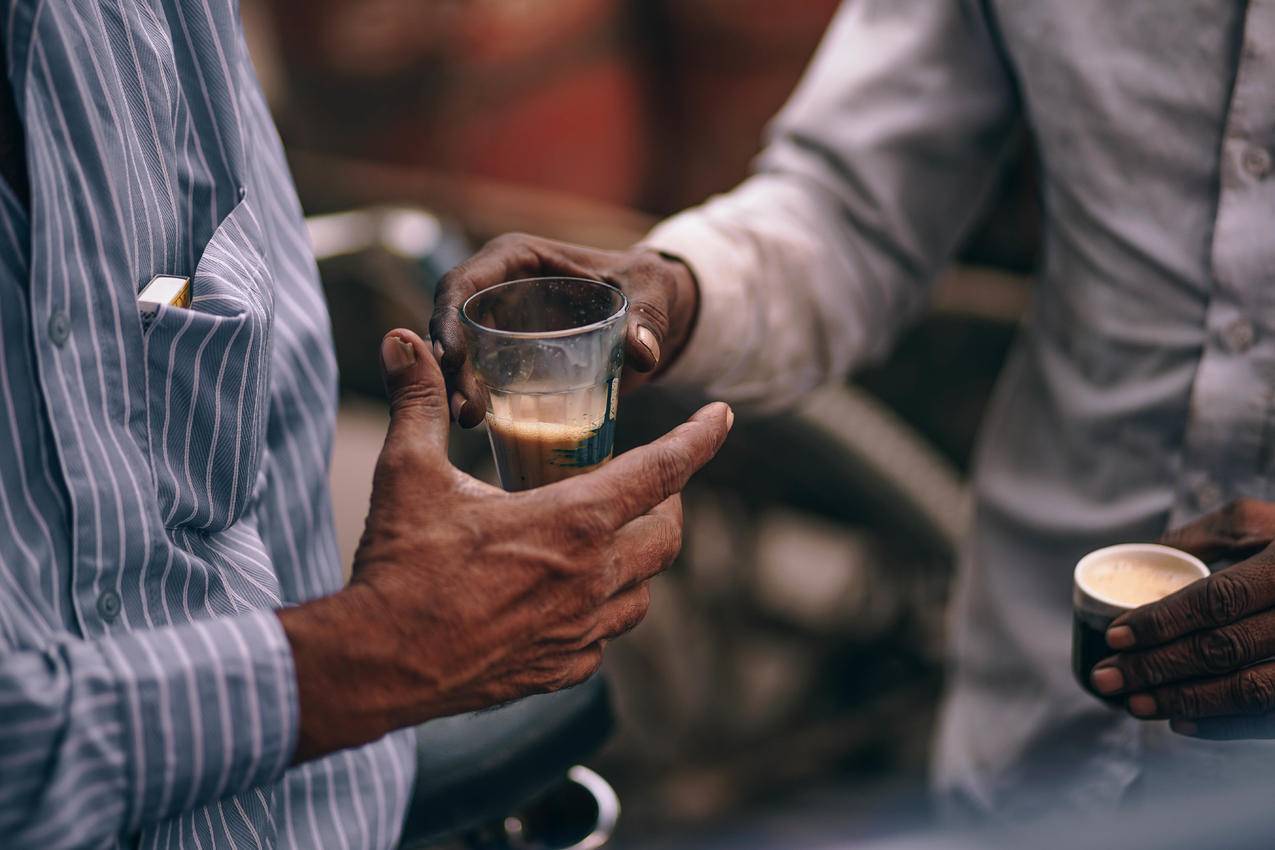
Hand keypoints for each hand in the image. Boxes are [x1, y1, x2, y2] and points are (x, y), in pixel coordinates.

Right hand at [279, 329, 731, 760]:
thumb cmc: (401, 566)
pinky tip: (570, 599)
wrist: (378, 664)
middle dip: (668, 504)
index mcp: (574, 522)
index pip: (663, 470)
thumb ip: (419, 402)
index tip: (723, 417)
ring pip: (642, 592)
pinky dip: (601, 612)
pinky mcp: (559, 669)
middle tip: (649, 485)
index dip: (700, 439)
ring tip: (612, 540)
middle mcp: (593, 578)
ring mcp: (580, 630)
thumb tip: (405, 343)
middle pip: (667, 536)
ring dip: (638, 560)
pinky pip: (603, 638)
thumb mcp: (409, 473)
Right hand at [429, 234, 699, 426]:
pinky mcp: (510, 356)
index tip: (454, 357)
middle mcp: (499, 288)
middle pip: (454, 324)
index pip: (464, 282)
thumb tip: (643, 354)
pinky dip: (479, 399)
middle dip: (451, 366)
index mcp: (518, 258)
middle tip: (465, 410)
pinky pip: (483, 377)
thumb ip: (648, 317)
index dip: (448, 317)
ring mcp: (501, 324)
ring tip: (470, 422)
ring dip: (458, 387)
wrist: (654, 312)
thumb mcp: (653, 291)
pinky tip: (483, 427)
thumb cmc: (649, 287)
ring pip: (461, 355)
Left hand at [1090, 499, 1274, 738]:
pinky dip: (1225, 725)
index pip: (1217, 600)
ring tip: (1134, 705)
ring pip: (1249, 690)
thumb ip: (1204, 537)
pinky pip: (1272, 718)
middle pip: (1224, 649)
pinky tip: (1180, 722)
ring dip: (1185, 701)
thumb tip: (1139, 557)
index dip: (1163, 621)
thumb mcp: (1258, 523)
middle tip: (1107, 678)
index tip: (1115, 636)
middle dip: (1157, 668)